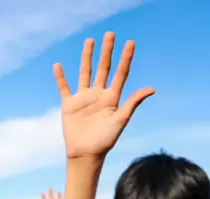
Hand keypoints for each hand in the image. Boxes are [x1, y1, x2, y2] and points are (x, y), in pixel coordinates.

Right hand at [53, 32, 153, 159]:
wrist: (86, 154)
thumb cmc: (105, 141)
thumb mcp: (121, 120)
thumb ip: (133, 103)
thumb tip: (152, 89)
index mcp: (112, 97)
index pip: (120, 73)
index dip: (125, 58)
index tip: (130, 43)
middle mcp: (98, 94)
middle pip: (103, 68)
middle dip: (107, 51)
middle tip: (110, 34)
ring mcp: (83, 99)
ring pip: (85, 73)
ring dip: (87, 57)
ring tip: (90, 41)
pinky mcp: (69, 105)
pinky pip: (64, 88)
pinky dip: (60, 78)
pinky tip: (58, 66)